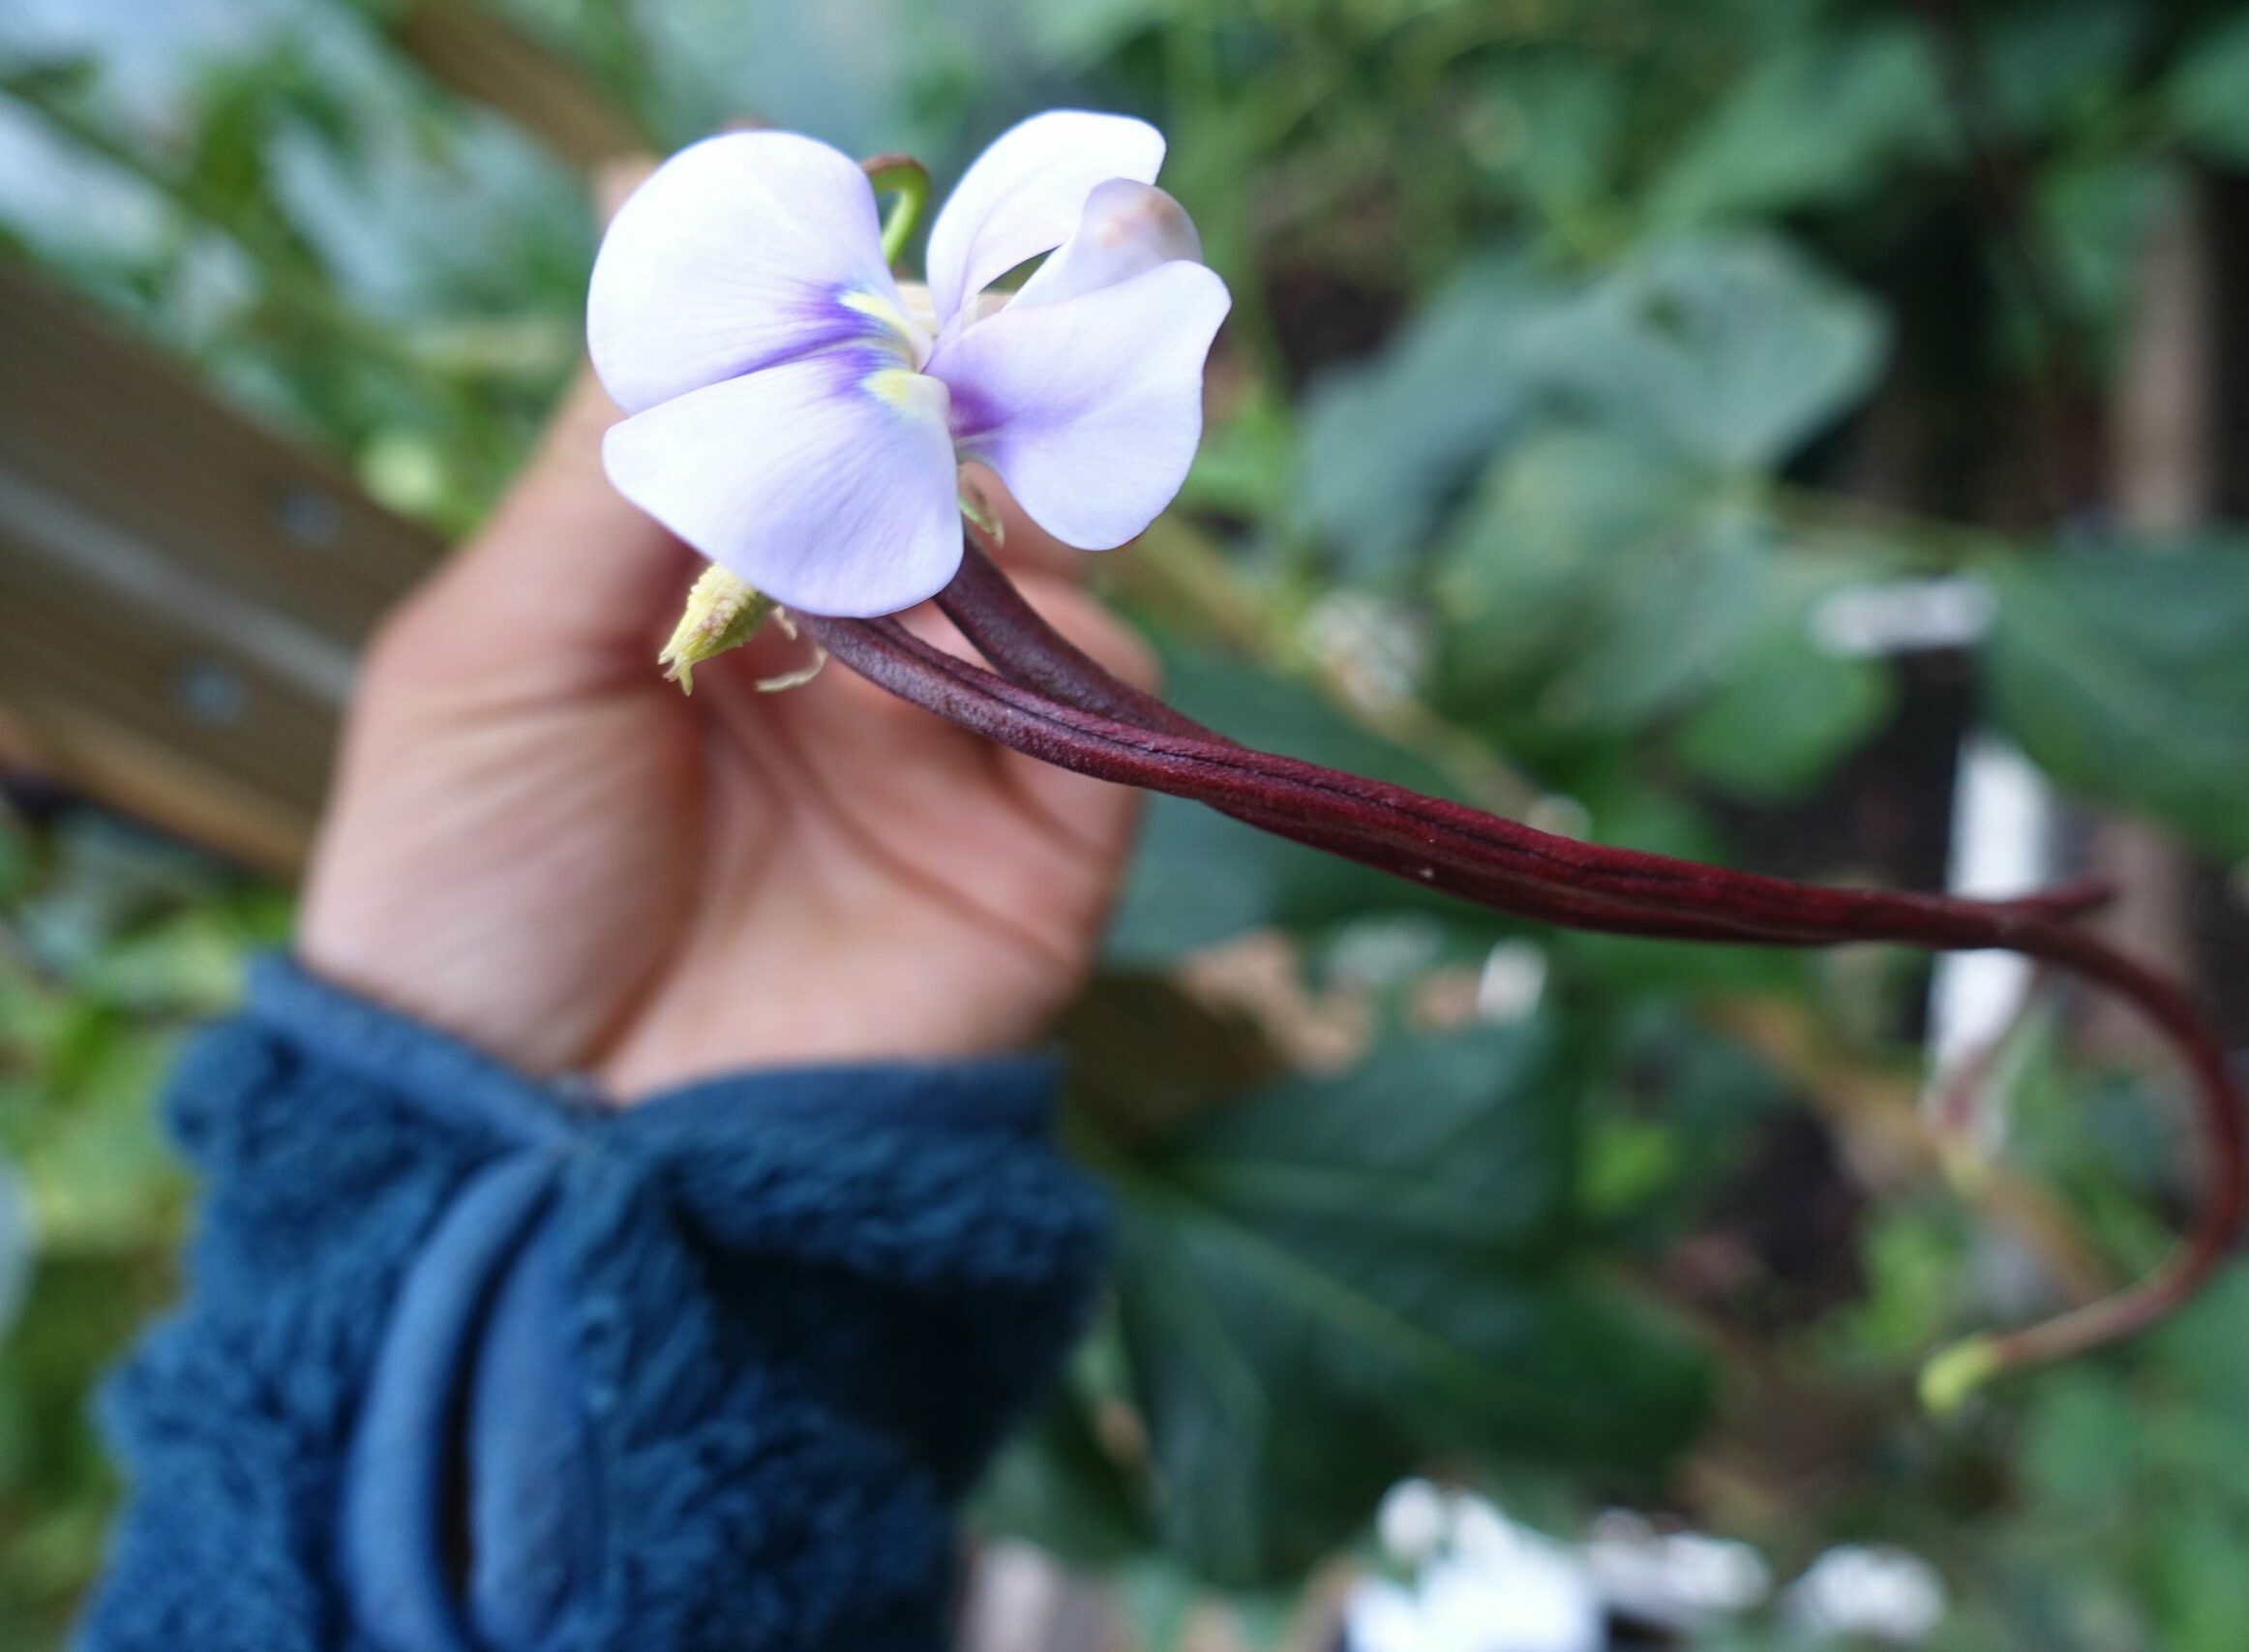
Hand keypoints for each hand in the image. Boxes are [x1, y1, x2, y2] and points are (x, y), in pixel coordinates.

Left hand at [297, 368, 1149, 1098]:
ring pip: (1051, 580)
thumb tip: (721, 283)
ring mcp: (949, 760)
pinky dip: (1083, 652)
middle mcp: (846, 665)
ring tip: (929, 518)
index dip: (848, 348)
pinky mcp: (1035, 862)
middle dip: (957, 410)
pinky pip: (1114, 722)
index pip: (818, 437)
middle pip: (954, 490)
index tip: (856, 265)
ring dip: (1013, 518)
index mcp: (709, 604)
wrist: (537, 1155)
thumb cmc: (471, 899)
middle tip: (936, 353)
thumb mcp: (494, 656)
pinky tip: (987, 640)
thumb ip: (619, 477)